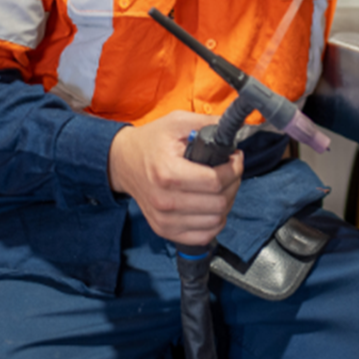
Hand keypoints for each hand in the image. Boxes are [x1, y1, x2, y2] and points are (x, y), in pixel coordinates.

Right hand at [108, 110, 243, 244]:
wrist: (123, 162)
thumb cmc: (150, 142)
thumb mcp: (176, 122)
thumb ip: (206, 123)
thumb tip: (232, 129)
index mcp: (168, 173)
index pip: (215, 181)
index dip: (233, 169)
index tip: (235, 158)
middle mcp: (165, 201)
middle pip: (218, 202)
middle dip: (233, 183)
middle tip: (231, 170)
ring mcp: (164, 219)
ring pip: (215, 221)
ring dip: (227, 202)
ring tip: (222, 185)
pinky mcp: (164, 230)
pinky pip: (203, 236)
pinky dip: (215, 222)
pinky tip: (213, 204)